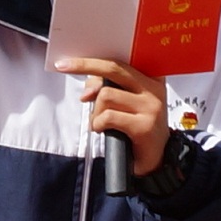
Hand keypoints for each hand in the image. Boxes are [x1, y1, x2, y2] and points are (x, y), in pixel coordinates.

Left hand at [52, 52, 172, 176]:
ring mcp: (150, 107)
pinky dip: (98, 124)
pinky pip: (109, 117)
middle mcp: (153, 89)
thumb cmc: (138, 130)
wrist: (157, 159)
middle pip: (113, 69)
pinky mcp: (144, 126)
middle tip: (63, 67)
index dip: (93, 61)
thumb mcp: (124, 105)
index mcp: (150, 78)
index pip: (118, 62)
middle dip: (84, 66)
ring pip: (107, 96)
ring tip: (100, 123)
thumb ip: (107, 90)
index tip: (70, 61)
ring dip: (95, 112)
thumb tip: (88, 91)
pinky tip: (102, 130)